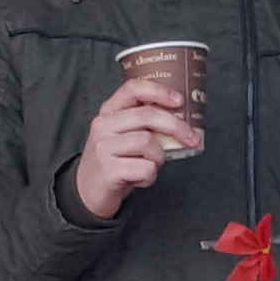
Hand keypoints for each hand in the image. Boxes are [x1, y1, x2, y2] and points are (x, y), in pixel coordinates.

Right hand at [66, 66, 204, 218]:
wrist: (88, 192)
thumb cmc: (114, 160)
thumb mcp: (123, 134)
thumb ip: (143, 123)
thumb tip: (181, 119)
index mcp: (109, 111)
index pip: (133, 89)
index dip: (159, 91)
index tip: (179, 101)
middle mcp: (103, 125)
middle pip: (148, 116)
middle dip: (177, 127)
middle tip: (192, 139)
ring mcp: (104, 147)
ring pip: (149, 143)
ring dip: (159, 158)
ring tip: (150, 165)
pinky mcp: (109, 170)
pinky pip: (146, 169)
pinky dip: (150, 176)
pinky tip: (139, 179)